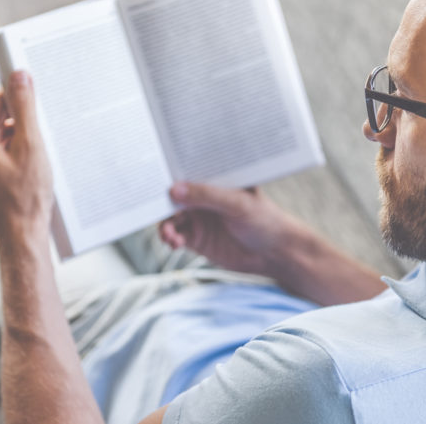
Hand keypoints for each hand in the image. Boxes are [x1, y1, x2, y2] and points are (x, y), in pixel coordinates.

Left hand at [0, 71, 53, 239]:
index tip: (40, 96)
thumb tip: (20, 74)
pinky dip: (18, 153)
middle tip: (44, 135)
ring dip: (22, 139)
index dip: (20, 97)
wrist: (22, 236)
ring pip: (1, 136)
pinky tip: (33, 168)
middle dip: (23, 122)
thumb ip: (25, 107)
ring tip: (39, 158)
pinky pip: (1, 153)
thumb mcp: (31, 145)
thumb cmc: (27, 195)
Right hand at [160, 182, 307, 276]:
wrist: (275, 254)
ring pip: (171, 217)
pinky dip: (170, 238)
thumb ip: (207, 196)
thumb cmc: (265, 220)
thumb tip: (174, 189)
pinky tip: (173, 242)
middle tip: (150, 207)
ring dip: (165, 224)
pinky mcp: (197, 238)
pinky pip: (175, 236)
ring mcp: (198, 217)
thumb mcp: (238, 203)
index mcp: (214, 179)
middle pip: (174, 195)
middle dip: (160, 201)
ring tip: (169, 234)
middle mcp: (203, 196)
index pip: (188, 171)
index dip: (170, 172)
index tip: (154, 176)